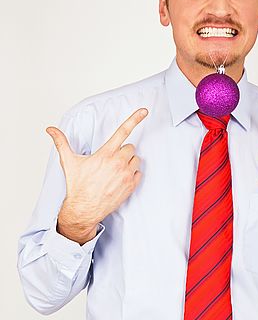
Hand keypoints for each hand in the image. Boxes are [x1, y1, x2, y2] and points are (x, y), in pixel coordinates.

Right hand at [46, 108, 148, 235]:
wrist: (84, 209)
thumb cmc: (77, 185)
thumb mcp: (69, 162)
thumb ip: (61, 142)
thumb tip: (50, 129)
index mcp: (105, 154)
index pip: (122, 132)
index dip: (134, 119)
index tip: (144, 111)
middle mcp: (118, 163)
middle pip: (130, 147)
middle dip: (122, 152)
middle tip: (110, 161)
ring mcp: (126, 175)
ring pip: (136, 160)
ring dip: (128, 162)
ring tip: (114, 171)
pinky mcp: (131, 186)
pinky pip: (138, 173)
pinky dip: (132, 174)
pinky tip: (119, 179)